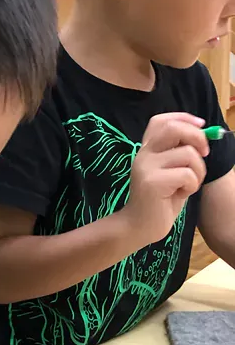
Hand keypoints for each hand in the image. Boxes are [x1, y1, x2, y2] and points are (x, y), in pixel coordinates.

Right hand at [121, 112, 208, 245]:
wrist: (140, 226)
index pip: (160, 121)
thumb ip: (181, 153)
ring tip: (189, 184)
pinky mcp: (152, 182)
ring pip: (188, 154)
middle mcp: (143, 154)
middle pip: (173, 128)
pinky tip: (181, 194)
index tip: (201, 125)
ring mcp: (146, 167)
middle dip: (197, 137)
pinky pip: (187, 174)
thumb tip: (204, 135)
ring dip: (198, 171)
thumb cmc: (160, 200)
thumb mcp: (171, 172)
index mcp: (147, 150)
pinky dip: (192, 185)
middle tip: (205, 153)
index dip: (183, 118)